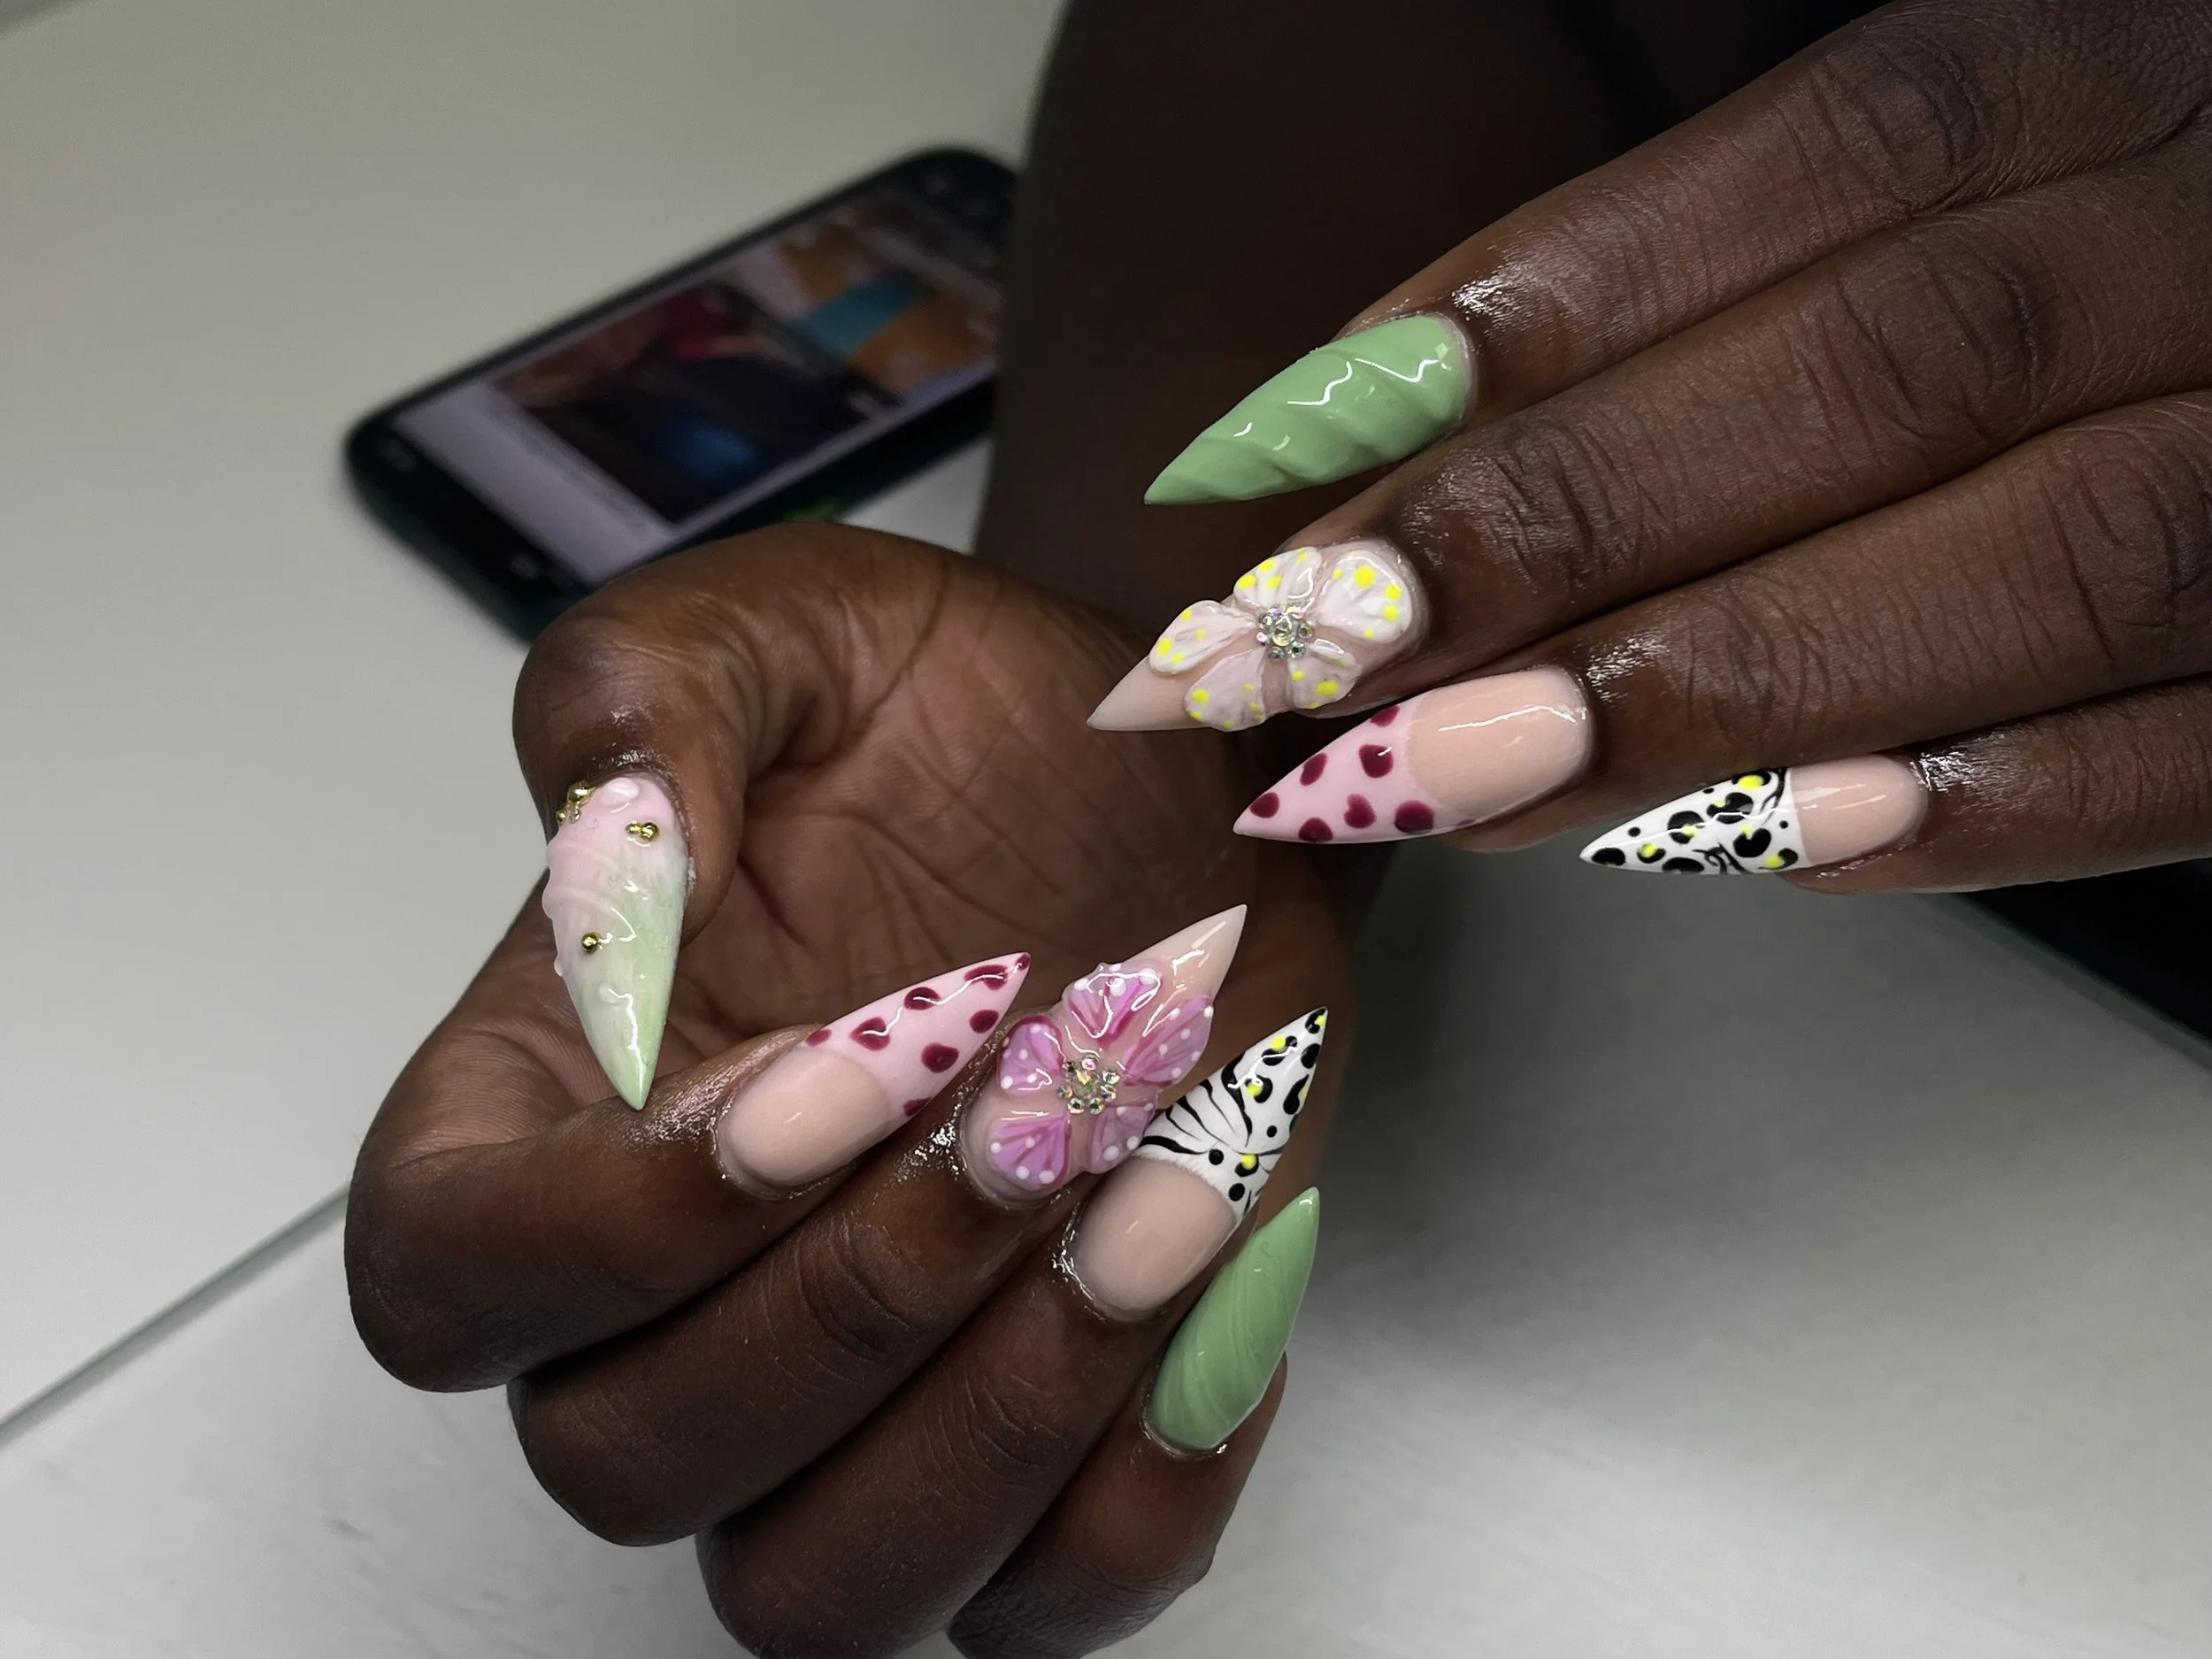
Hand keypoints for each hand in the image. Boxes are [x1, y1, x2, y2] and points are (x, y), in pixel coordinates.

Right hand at [343, 524, 1350, 1657]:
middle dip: (853, 1303)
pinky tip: (1211, 1265)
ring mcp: (853, 1397)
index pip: (447, 1284)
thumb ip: (642, 705)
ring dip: (995, 1421)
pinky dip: (1146, 1479)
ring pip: (820, 1586)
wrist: (1162, 782)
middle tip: (1029, 1106)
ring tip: (1150, 1197)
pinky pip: (1054, 1595)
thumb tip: (609, 884)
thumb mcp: (783, 629)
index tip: (837, 1078)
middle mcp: (665, 1298)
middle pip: (632, 1463)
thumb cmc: (947, 714)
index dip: (613, 1231)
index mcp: (541, 1112)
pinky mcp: (1040, 1436)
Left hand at [1094, 0, 2211, 890]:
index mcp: (2139, 71)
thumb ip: (1749, 267)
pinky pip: (2207, 746)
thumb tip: (1409, 425)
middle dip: (1577, 517)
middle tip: (1321, 647)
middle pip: (1907, 365)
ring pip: (2055, 561)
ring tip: (1454, 773)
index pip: (1847, 153)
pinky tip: (1758, 846)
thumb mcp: (1970, 188)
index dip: (1563, 296)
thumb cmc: (2084, 287)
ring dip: (1725, 686)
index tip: (1309, 439)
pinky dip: (1991, 805)